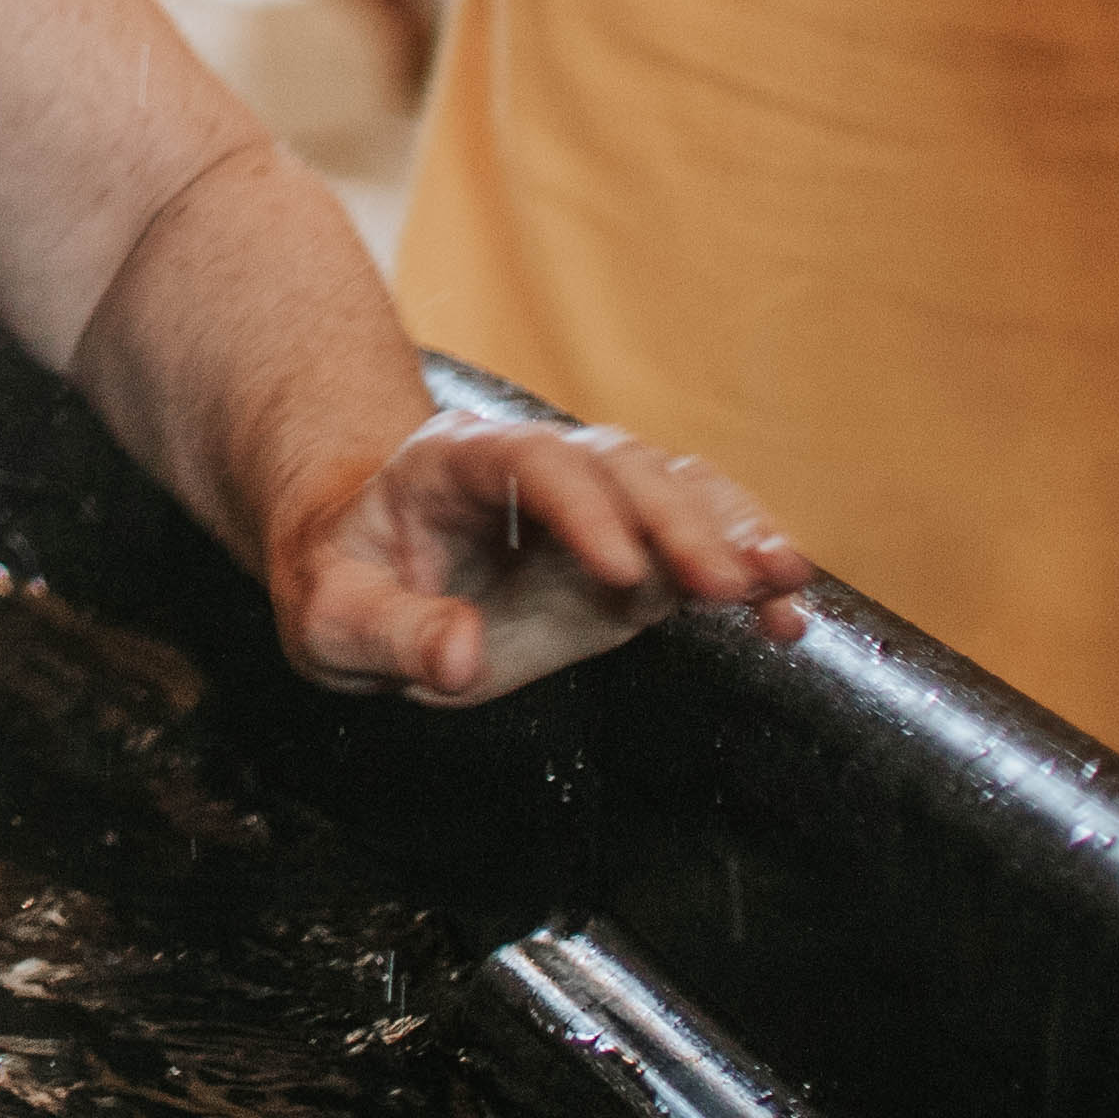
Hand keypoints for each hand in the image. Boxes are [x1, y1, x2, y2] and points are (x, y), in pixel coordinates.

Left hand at [273, 416, 807, 703]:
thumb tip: (459, 655)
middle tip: (727, 585)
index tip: (620, 571)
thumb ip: (392, 634)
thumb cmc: (346, 590)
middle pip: (620, 467)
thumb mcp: (333, 621)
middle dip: (678, 522)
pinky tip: (785, 615)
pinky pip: (698, 542)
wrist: (369, 581)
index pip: (530, 462)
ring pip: (675, 489)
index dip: (582, 507)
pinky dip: (746, 572)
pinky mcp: (631, 551)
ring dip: (734, 531)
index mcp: (454, 463)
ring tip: (783, 582)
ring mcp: (591, 506)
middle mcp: (535, 468)